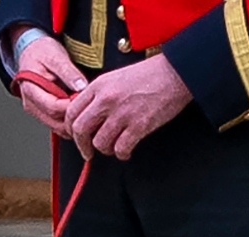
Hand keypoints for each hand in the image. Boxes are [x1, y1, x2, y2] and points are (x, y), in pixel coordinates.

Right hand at [14, 36, 87, 135]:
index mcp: (31, 90)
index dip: (73, 107)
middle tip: (94, 109)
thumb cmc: (41, 52)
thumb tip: (81, 87)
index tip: (88, 100)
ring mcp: (36, 110)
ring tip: (90, 111)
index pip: (54, 107)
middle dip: (75, 119)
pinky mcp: (42, 112)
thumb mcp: (56, 57)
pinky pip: (57, 123)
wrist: (30, 51)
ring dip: (74, 122)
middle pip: (55, 122)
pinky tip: (82, 111)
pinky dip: (70, 120)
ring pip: (57, 127)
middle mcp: (31, 104)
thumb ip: (68, 73)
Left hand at [65, 54, 192, 159]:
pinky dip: (122, 154)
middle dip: (81, 145)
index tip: (75, 135)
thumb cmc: (150, 73)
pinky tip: (126, 152)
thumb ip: (98, 94)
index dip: (70, 128)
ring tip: (112, 147)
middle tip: (86, 151)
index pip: (71, 112)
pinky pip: (121, 148)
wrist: (178, 70)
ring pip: (99, 142)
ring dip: (105, 149)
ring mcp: (122, 113)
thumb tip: (86, 114)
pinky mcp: (139, 125)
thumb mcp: (116, 77)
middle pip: (80, 130)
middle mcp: (106, 100)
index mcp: (98, 86)